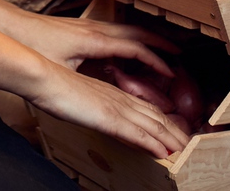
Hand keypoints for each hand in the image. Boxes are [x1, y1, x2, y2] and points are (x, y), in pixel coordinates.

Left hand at [1, 10, 178, 77]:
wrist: (8, 25)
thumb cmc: (31, 46)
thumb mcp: (61, 68)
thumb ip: (86, 79)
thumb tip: (109, 94)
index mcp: (95, 40)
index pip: (134, 48)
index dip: (155, 61)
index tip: (171, 73)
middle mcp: (94, 29)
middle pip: (135, 33)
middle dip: (159, 43)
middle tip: (178, 53)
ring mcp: (86, 26)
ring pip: (124, 30)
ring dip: (144, 40)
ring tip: (159, 50)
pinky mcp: (77, 29)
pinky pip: (112, 33)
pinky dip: (126, 41)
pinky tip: (123, 52)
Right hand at [27, 60, 188, 158]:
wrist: (42, 76)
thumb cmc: (52, 83)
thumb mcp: (77, 95)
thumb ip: (91, 103)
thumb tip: (95, 112)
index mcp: (112, 92)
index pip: (145, 108)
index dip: (161, 120)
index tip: (171, 131)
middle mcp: (118, 99)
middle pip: (155, 116)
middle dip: (173, 131)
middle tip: (187, 143)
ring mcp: (115, 108)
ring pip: (152, 125)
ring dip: (170, 139)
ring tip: (184, 150)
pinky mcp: (108, 118)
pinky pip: (137, 134)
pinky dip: (153, 144)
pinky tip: (164, 153)